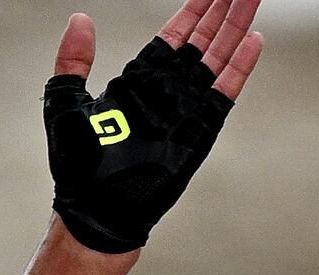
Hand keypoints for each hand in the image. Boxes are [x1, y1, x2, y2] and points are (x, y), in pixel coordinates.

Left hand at [44, 0, 261, 256]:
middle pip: (202, 39)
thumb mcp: (64, 102)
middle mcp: (167, 90)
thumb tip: (80, 18)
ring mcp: (186, 108)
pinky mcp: (199, 129)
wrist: (95, 210)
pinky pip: (224, 91)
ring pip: (218, 57)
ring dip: (235, 27)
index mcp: (139, 81)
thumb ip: (73, 60)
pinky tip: (254, 39)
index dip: (192, 10)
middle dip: (221, 10)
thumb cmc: (76, 166)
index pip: (173, 36)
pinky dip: (239, 66)